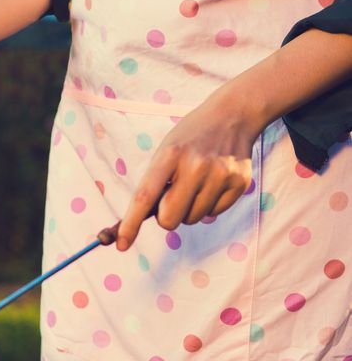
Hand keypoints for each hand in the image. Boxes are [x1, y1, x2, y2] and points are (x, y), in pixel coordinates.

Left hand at [117, 90, 261, 250]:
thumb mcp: (166, 151)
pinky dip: (209, 205)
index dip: (130, 224)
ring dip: (189, 209)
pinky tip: (213, 183)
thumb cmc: (189, 139)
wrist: (232, 116)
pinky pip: (214, 214)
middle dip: (166, 217)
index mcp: (169, 155)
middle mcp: (195, 165)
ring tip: (196, 183)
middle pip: (169, 219)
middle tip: (173, 197)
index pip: (144, 196)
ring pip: (192, 219)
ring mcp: (220, 175)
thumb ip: (155, 183)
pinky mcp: (240, 183)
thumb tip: (139, 221)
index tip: (120, 244)